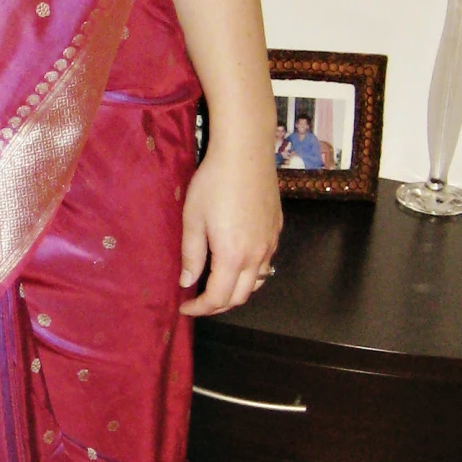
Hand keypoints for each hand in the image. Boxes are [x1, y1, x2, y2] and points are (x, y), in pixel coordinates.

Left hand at [178, 141, 281, 317]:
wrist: (246, 153)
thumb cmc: (213, 183)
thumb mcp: (193, 219)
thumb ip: (191, 254)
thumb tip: (187, 282)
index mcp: (232, 256)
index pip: (218, 299)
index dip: (200, 308)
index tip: (184, 306)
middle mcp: (257, 255)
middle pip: (240, 297)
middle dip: (217, 305)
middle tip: (198, 300)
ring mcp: (271, 243)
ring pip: (257, 282)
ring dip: (236, 290)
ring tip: (217, 283)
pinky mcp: (277, 229)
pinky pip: (266, 262)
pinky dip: (250, 272)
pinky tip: (237, 260)